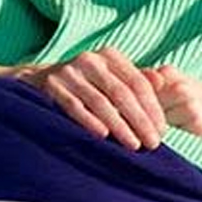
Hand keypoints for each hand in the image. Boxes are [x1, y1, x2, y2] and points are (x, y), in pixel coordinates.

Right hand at [22, 48, 165, 150]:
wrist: (37, 81)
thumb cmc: (86, 85)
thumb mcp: (112, 79)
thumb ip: (137, 81)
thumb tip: (164, 82)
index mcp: (109, 56)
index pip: (138, 82)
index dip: (152, 108)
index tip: (162, 131)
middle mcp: (90, 59)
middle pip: (122, 92)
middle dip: (140, 120)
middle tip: (152, 143)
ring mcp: (69, 71)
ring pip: (100, 102)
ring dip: (119, 126)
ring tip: (133, 145)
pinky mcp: (52, 85)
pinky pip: (74, 106)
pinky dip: (89, 121)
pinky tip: (103, 136)